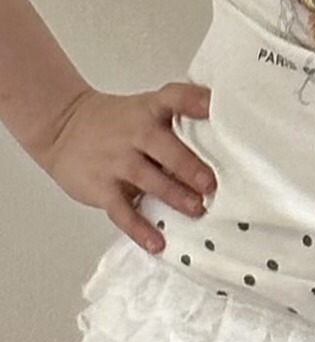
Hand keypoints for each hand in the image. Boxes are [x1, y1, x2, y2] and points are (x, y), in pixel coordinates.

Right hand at [38, 81, 216, 253]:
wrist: (61, 127)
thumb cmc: (117, 125)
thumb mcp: (143, 112)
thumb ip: (176, 126)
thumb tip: (226, 149)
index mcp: (149, 111)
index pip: (173, 98)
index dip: (194, 101)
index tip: (214, 107)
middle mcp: (134, 133)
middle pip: (163, 146)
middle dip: (189, 166)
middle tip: (211, 184)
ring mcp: (116, 161)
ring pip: (147, 179)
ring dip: (174, 195)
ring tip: (196, 210)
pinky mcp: (101, 188)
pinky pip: (122, 211)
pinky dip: (139, 229)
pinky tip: (157, 243)